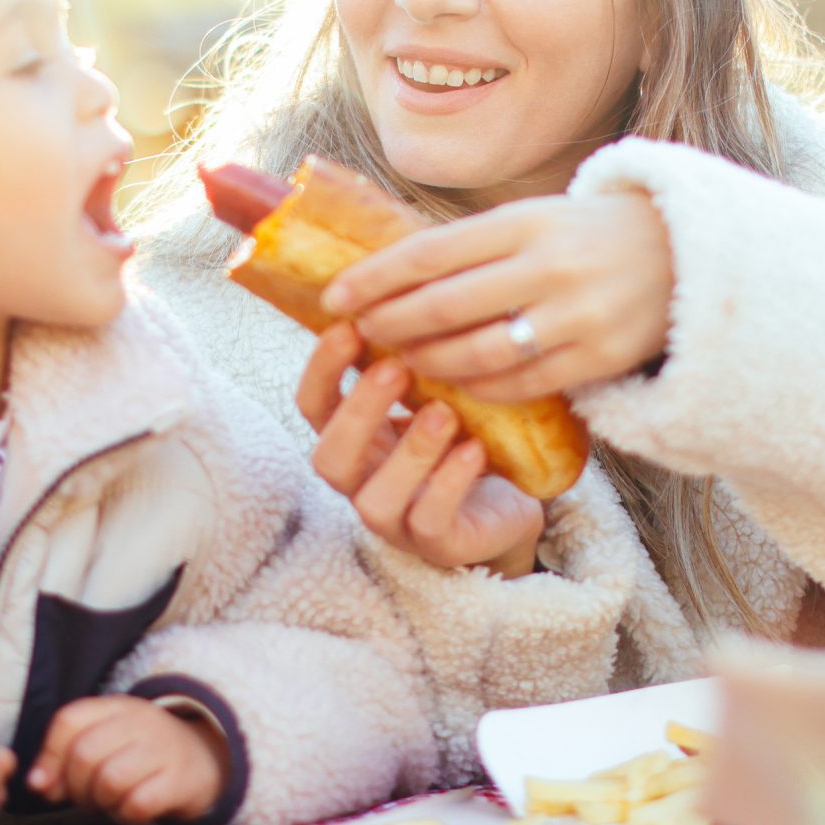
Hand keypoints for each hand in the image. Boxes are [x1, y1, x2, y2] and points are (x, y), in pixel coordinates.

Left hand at [26, 696, 229, 824]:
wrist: (207, 759)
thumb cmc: (141, 756)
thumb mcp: (107, 742)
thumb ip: (67, 758)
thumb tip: (37, 784)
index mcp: (118, 706)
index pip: (69, 720)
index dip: (49, 756)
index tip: (46, 784)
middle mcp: (141, 722)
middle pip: (85, 754)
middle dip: (75, 787)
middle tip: (86, 798)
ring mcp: (164, 750)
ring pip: (109, 780)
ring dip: (101, 802)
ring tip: (111, 801)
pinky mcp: (180, 781)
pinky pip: (138, 803)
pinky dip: (127, 815)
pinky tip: (133, 809)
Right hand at [298, 323, 544, 576]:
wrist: (511, 501)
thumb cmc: (464, 436)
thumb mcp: (433, 392)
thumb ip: (411, 358)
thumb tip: (403, 279)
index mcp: (354, 440)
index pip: (313, 406)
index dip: (322, 369)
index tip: (349, 325)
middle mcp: (363, 482)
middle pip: (330, 459)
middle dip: (359, 411)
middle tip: (395, 367)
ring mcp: (397, 521)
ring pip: (375, 500)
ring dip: (408, 453)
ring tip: (443, 412)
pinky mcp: (438, 545)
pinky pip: (430, 522)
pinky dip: (448, 484)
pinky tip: (474, 449)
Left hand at [322, 192, 674, 400]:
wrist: (685, 255)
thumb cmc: (590, 236)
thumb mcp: (537, 217)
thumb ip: (475, 243)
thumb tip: (391, 270)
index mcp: (527, 221)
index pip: (430, 252)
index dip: (375, 278)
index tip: (335, 296)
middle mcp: (549, 266)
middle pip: (445, 305)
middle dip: (391, 324)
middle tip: (360, 335)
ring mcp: (575, 316)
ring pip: (477, 351)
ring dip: (427, 362)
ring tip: (400, 362)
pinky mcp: (598, 358)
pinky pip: (519, 384)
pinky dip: (476, 388)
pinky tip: (451, 385)